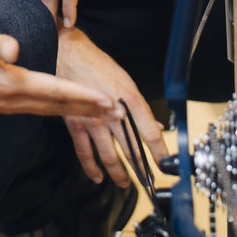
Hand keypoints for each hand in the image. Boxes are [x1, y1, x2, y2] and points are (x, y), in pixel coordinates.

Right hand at [0, 28, 124, 122]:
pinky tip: (66, 108)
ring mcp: (6, 104)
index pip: (53, 91)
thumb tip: (13, 48)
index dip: (82, 96)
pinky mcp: (2, 103)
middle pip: (58, 106)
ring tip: (101, 112)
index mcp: (8, 83)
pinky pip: (38, 110)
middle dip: (89, 109)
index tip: (107, 100)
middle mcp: (10, 99)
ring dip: (77, 111)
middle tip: (118, 112)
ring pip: (50, 111)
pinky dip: (59, 110)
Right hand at [56, 29, 168, 187]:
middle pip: (132, 149)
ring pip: (109, 155)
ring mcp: (93, 120)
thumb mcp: (126, 82)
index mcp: (130, 100)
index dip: (161, 153)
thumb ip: (140, 109)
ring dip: (119, 174)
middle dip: (142, 168)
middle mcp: (113, 112)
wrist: (69, 53)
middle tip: (149, 180)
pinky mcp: (75, 123)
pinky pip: (84, 152)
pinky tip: (98, 177)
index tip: (167, 165)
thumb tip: (155, 127)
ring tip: (125, 183)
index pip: (151, 133)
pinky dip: (91, 168)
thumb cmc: (98, 65)